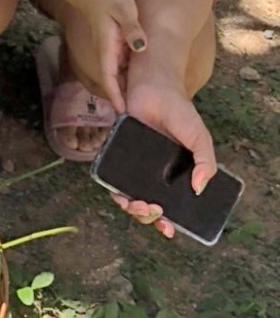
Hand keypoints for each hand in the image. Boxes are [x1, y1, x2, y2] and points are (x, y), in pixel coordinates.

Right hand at [67, 0, 147, 110]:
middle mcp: (106, 53)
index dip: (116, 96)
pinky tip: (142, 82)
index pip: (110, 78)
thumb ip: (132, 29)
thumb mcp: (124, 9)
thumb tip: (140, 48)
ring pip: (118, 75)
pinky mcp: (113, 45)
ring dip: (127, 90)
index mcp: (107, 48)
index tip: (123, 113)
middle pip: (114, 82)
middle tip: (138, 117)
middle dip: (123, 99)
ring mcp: (109, 50)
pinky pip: (121, 66)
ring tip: (143, 106)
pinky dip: (129, 77)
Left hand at [111, 78, 217, 237]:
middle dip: (149, 216)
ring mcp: (134, 165)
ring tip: (137, 204)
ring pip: (129, 196)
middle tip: (154, 210)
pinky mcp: (117, 154)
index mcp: (173, 174)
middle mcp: (153, 174)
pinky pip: (112, 178)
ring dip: (132, 208)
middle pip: (147, 206)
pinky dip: (115, 190)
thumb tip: (198, 189)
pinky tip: (121, 194)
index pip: (170, 204)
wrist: (154, 87)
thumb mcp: (199, 138)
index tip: (168, 230)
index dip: (167, 221)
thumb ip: (205, 162)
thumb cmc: (179, 112)